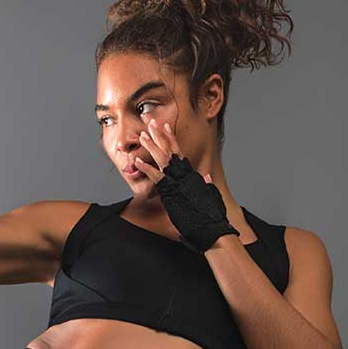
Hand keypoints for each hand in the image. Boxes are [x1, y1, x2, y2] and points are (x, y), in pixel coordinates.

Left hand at [131, 120, 237, 252]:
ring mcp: (178, 181)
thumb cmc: (211, 215)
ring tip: (141, 135)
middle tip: (150, 122)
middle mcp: (184, 174)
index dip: (171, 138)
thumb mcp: (209, 196)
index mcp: (190, 174)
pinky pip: (156, 178)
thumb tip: (207, 178)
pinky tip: (136, 162)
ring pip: (162, 159)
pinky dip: (146, 168)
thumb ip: (206, 186)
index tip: (165, 126)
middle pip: (169, 150)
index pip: (179, 152)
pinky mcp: (172, 192)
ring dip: (151, 146)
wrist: (211, 226)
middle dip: (159, 134)